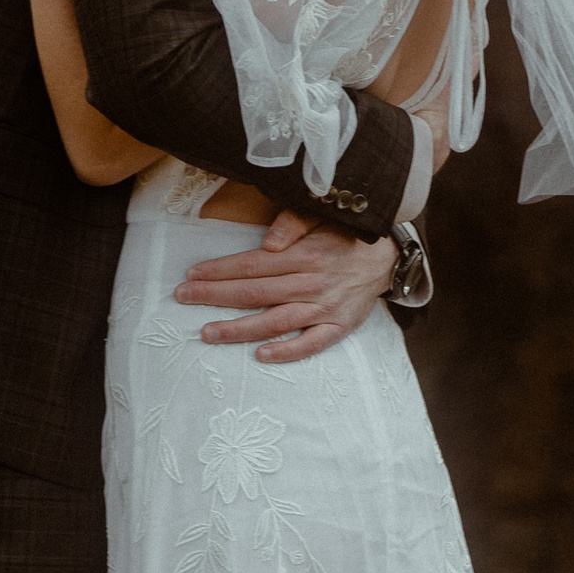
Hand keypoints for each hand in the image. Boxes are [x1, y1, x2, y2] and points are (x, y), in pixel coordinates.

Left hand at [175, 210, 397, 363]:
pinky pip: (312, 345)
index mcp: (306, 254)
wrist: (389, 256)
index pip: (254, 265)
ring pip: (276, 322)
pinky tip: (261, 356)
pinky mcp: (339, 327)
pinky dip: (287, 352)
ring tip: (209, 332)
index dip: (221, 271)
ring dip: (240, 329)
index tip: (193, 275)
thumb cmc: (346, 235)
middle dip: (216, 296)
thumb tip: (268, 242)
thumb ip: (294, 222)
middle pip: (256, 293)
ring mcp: (326, 308)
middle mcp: (313, 283)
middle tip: (184, 298)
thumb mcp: (323, 216)